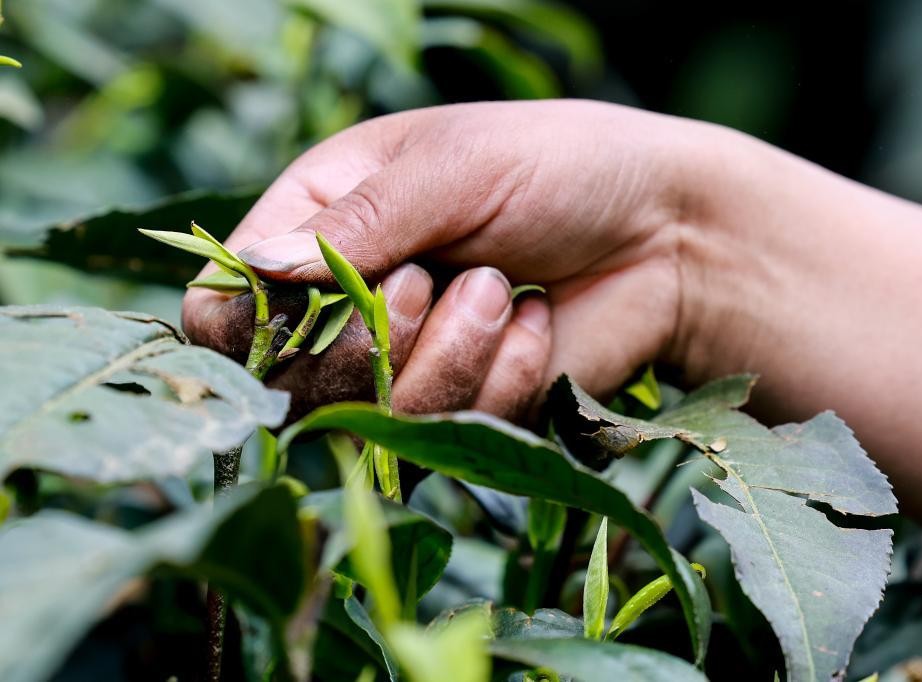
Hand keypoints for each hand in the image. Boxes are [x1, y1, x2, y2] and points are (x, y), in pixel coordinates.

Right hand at [184, 100, 720, 418]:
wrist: (665, 231)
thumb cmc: (558, 167)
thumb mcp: (452, 167)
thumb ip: (354, 224)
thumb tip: (254, 272)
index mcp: (319, 226)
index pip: (223, 307)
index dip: (249, 325)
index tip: (313, 304)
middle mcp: (348, 306)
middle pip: (295, 382)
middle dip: (378, 335)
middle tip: (437, 277)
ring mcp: (407, 367)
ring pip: (378, 419)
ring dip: (454, 353)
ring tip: (506, 291)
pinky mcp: (466, 414)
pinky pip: (456, 433)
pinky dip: (507, 376)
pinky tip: (537, 321)